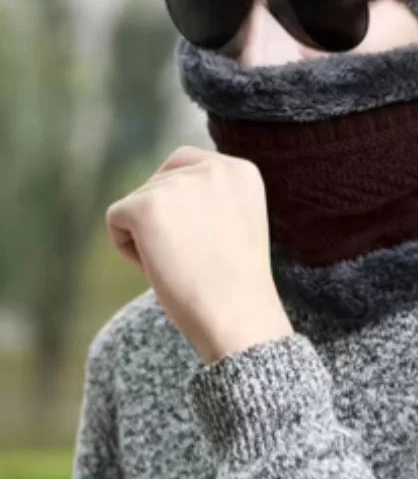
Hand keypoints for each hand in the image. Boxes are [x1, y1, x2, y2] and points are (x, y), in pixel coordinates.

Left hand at [105, 145, 293, 363]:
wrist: (237, 314)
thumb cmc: (234, 284)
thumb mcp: (234, 224)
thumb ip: (208, 198)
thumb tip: (161, 195)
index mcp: (240, 170)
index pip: (185, 164)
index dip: (179, 203)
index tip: (198, 238)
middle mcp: (212, 166)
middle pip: (158, 182)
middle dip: (164, 220)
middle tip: (192, 257)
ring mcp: (179, 183)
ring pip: (137, 202)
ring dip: (148, 235)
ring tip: (181, 264)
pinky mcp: (147, 204)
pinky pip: (116, 218)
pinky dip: (127, 247)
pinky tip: (158, 267)